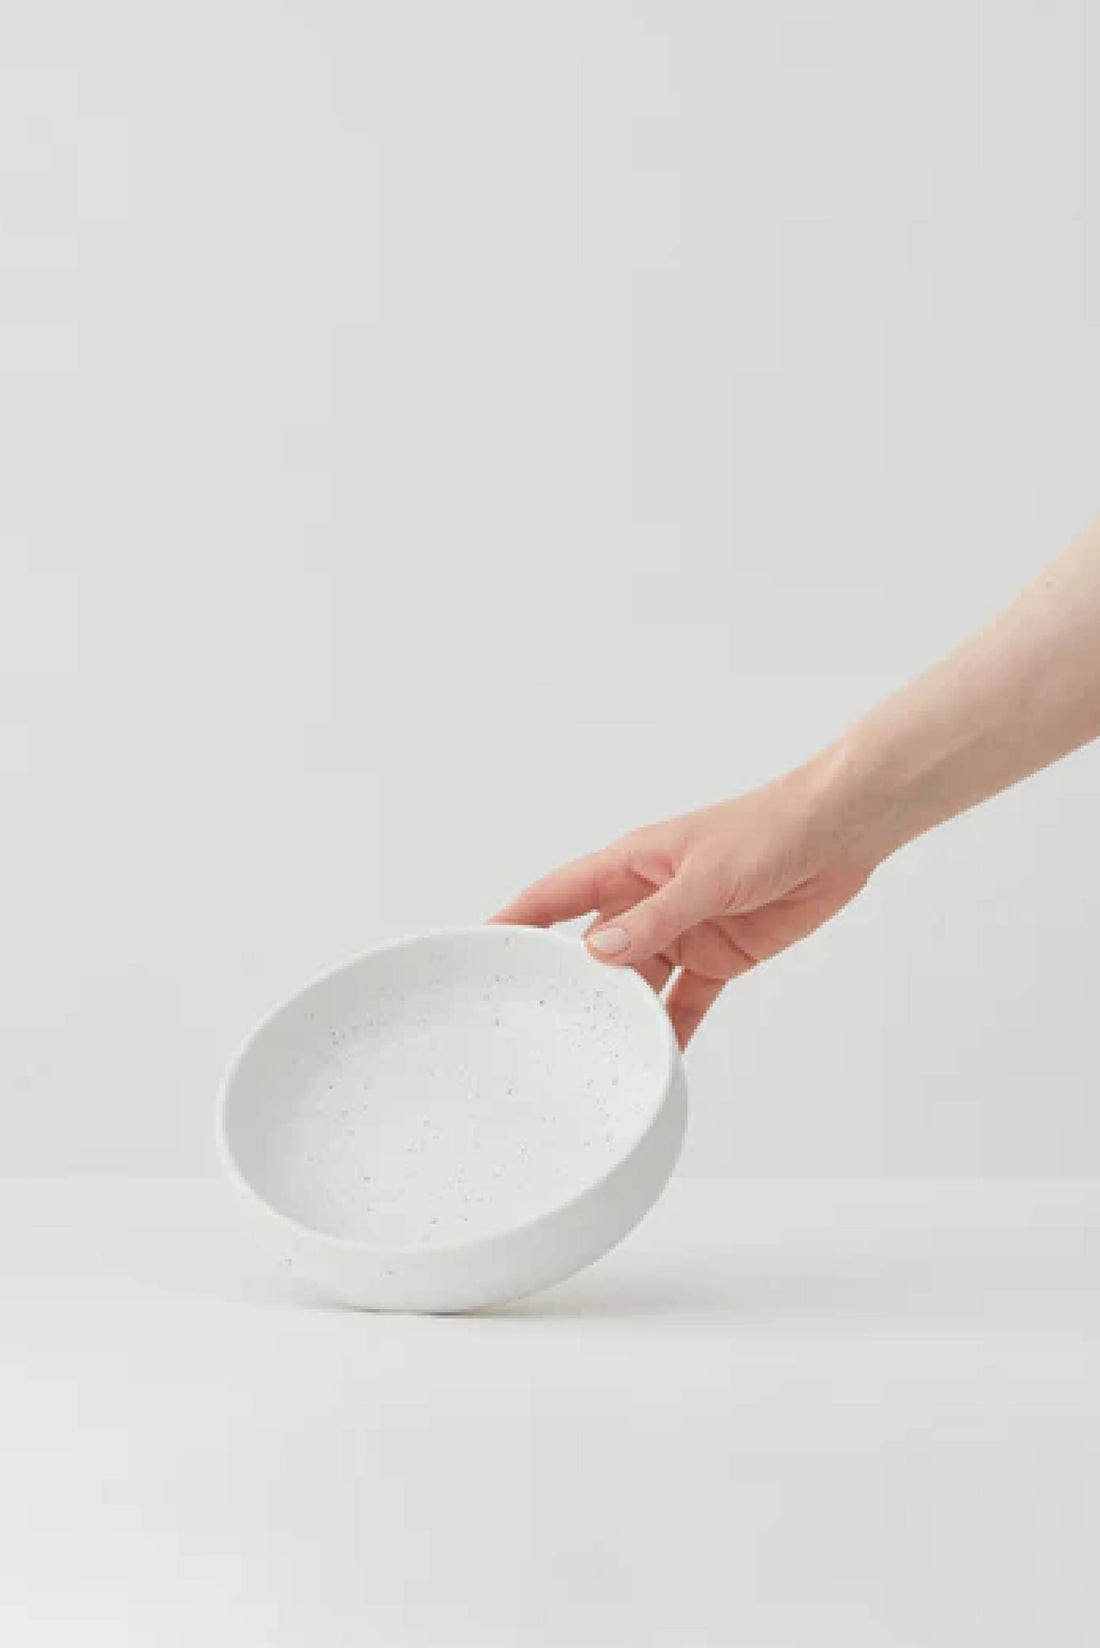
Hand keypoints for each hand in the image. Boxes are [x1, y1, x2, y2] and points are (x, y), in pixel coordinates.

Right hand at [490, 756, 876, 1047]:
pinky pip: (687, 1000)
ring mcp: (682, 930)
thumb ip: (657, 918)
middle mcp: (647, 900)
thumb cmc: (769, 829)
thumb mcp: (706, 874)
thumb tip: (600, 954)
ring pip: (638, 982)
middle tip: (535, 1026)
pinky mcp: (720, 956)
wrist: (839, 833)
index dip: (517, 920)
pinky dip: (674, 1028)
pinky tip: (660, 1059)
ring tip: (597, 1054)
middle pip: (593, 949)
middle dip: (567, 983)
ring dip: (623, 1015)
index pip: (557, 895)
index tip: (478, 946)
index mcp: (631, 865)